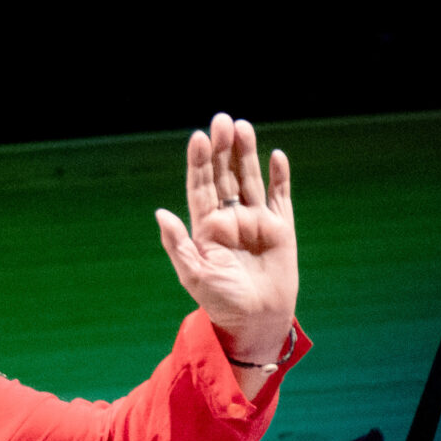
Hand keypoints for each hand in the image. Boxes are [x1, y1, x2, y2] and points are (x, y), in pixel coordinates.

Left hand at [154, 113, 297, 363]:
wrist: (256, 321)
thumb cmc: (221, 301)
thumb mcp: (193, 274)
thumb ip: (177, 244)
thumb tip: (160, 212)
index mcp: (205, 227)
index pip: (200, 187)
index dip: (198, 163)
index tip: (198, 138)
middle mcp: (229, 219)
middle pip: (224, 176)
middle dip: (222, 149)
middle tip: (221, 120)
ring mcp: (255, 221)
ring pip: (249, 179)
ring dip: (246, 153)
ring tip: (242, 126)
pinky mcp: (281, 227)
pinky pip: (279, 196)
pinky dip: (279, 176)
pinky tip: (276, 155)